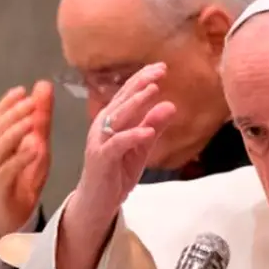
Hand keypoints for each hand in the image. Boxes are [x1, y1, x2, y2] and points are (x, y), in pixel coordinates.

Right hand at [0, 80, 53, 241]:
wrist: (14, 215)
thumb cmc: (23, 178)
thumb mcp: (37, 145)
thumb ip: (40, 119)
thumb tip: (43, 86)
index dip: (8, 103)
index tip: (22, 91)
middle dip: (14, 114)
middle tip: (31, 102)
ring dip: (15, 132)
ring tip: (31, 122)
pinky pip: (7, 170)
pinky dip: (20, 158)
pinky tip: (34, 148)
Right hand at [67, 62, 175, 226]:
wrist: (98, 202)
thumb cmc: (117, 171)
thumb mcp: (141, 147)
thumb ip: (153, 126)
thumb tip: (171, 104)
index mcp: (112, 119)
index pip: (127, 94)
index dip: (143, 79)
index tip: (162, 67)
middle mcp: (103, 126)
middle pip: (122, 100)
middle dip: (140, 84)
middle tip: (159, 71)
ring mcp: (100, 141)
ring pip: (117, 117)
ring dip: (135, 103)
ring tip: (153, 91)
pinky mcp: (101, 159)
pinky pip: (117, 144)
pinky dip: (132, 136)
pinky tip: (147, 131)